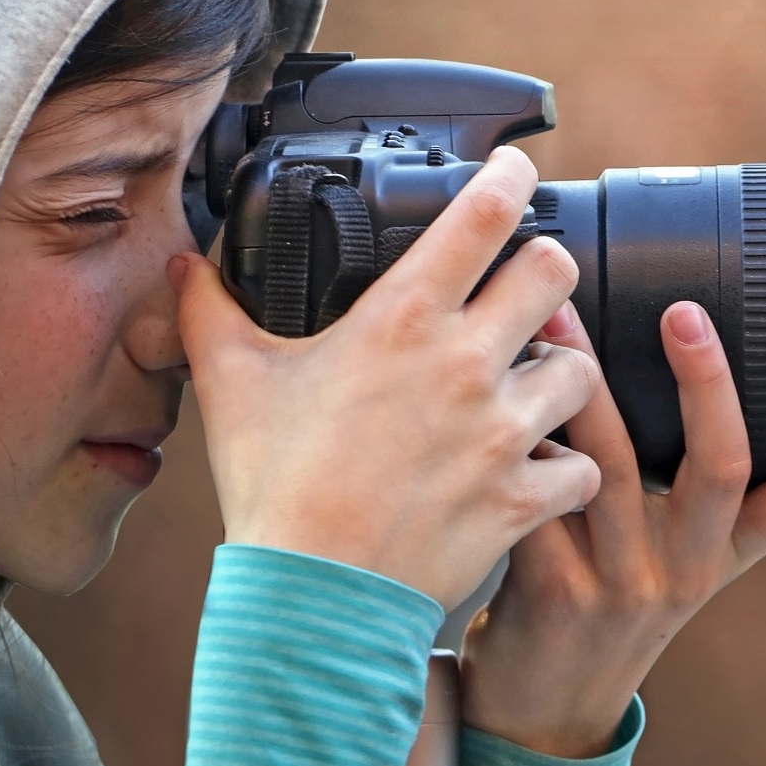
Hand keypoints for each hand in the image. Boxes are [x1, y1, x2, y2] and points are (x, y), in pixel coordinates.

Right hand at [171, 146, 602, 608]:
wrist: (310, 598)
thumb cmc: (274, 488)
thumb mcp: (232, 385)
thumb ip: (210, 313)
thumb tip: (182, 268)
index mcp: (402, 319)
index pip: (483, 214)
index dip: (511, 176)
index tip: (518, 167)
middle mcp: (465, 363)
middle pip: (555, 273)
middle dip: (548, 271)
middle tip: (530, 285)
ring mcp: (502, 431)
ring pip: (582, 371)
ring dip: (563, 372)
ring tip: (537, 384)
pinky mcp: (523, 494)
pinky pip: (583, 466)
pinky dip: (570, 467)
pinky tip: (544, 468)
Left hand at [459, 299, 765, 757]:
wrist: (541, 711)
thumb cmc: (605, 604)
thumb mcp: (670, 557)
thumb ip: (681, 485)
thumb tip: (675, 350)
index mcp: (724, 553)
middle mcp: (686, 569)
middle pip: (720, 470)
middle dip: (707, 384)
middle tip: (686, 314)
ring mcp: (624, 585)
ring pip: (613, 469)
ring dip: (586, 384)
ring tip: (562, 318)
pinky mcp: (556, 594)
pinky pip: (541, 501)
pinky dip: (523, 444)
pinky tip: (498, 394)